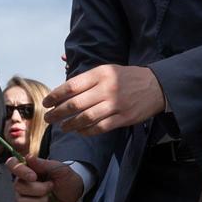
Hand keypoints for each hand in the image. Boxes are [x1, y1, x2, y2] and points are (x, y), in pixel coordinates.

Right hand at [9, 155, 84, 201]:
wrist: (74, 194)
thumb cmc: (65, 178)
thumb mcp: (59, 168)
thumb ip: (43, 164)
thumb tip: (28, 157)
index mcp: (27, 170)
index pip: (12, 165)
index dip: (20, 170)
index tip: (33, 176)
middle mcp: (21, 184)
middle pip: (19, 188)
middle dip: (40, 189)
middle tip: (51, 187)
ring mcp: (22, 199)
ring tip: (49, 198)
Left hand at [44, 63, 166, 135]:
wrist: (156, 86)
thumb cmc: (127, 78)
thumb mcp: (107, 70)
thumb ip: (87, 80)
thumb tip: (63, 93)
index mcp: (100, 74)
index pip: (71, 86)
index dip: (55, 96)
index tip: (46, 103)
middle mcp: (107, 89)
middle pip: (75, 104)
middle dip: (58, 113)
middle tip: (49, 118)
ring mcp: (116, 105)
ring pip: (86, 118)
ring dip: (70, 125)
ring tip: (63, 127)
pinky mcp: (123, 118)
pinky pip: (100, 127)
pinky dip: (87, 131)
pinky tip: (80, 131)